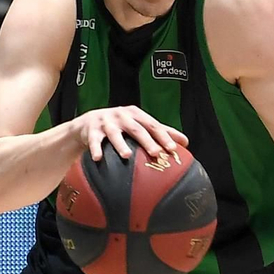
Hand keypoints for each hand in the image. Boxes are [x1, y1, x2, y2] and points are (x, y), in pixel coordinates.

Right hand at [71, 105, 188, 161]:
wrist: (88, 123)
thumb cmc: (120, 125)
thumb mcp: (139, 125)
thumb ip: (161, 132)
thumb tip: (185, 142)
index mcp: (136, 115)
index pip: (153, 125)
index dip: (163, 136)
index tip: (173, 149)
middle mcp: (122, 116)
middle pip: (136, 129)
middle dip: (147, 141)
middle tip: (156, 154)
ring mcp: (106, 122)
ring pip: (114, 133)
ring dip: (120, 144)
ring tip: (127, 156)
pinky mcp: (91, 130)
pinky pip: (93, 141)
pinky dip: (96, 149)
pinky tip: (98, 159)